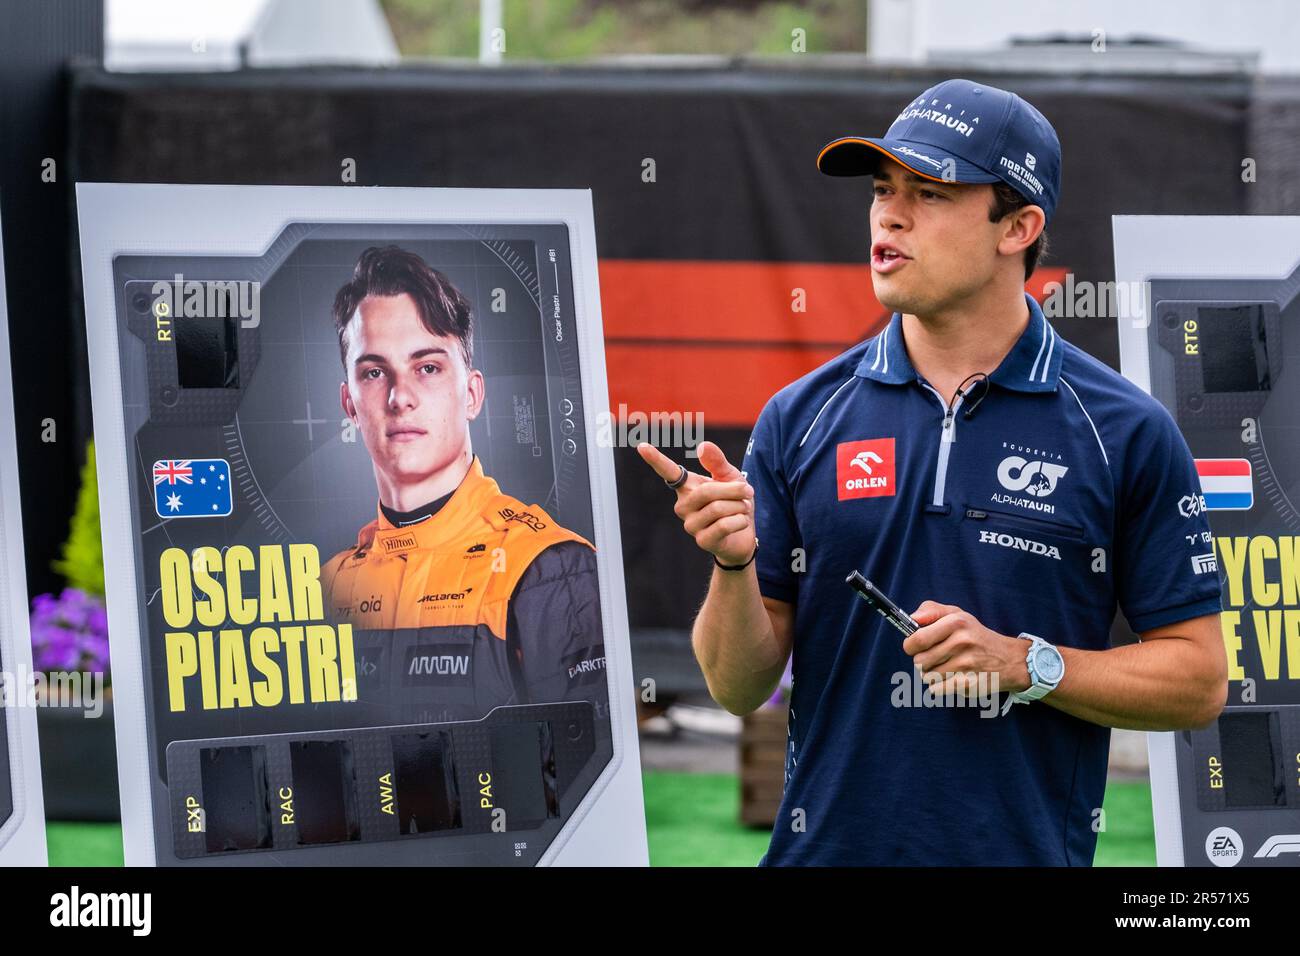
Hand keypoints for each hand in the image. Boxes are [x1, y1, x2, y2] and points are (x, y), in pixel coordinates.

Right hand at [636, 440, 755, 565]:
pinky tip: (741, 523)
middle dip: (734, 490)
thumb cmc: (734, 502)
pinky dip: (740, 521)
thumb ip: (717, 462)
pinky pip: (723, 525)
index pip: (668, 472)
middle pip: (707, 492)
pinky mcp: (702, 541)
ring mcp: (690, 525)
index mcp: (687, 487)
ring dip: (739, 506)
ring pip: (718, 508)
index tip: (642, 446)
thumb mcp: (730, 477)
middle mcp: (682, 505)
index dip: (655, 459)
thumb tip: (702, 445)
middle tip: (748, 491)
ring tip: (742, 509)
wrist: (744, 534)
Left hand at [902, 601, 1030, 697]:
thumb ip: (931, 610)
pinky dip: (939, 686)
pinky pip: (937, 689)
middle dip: (922, 662)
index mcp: (956, 622)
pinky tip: (950, 678)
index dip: (910, 646)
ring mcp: (966, 664)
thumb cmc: (975, 635)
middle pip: (919, 661)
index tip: (914, 647)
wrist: (1009, 659)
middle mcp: (962, 642)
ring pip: (927, 676)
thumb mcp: (957, 614)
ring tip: (946, 667)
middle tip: (934, 658)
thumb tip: (913, 618)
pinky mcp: (969, 683)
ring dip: (931, 674)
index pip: (917, 639)